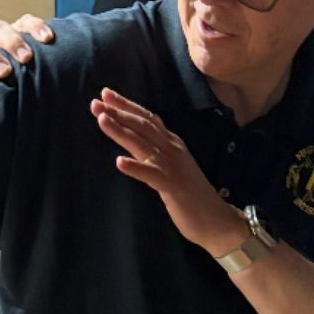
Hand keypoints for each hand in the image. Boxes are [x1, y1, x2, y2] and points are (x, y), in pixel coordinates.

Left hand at [91, 88, 246, 255]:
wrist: (217, 220)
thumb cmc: (191, 195)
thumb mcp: (172, 166)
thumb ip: (156, 152)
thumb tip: (134, 141)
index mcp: (172, 144)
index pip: (147, 118)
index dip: (127, 105)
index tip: (106, 94)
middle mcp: (172, 149)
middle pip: (143, 125)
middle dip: (118, 112)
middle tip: (96, 102)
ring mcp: (173, 167)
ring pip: (143, 144)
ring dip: (121, 131)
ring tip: (102, 119)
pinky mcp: (173, 187)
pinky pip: (151, 175)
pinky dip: (135, 168)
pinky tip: (119, 162)